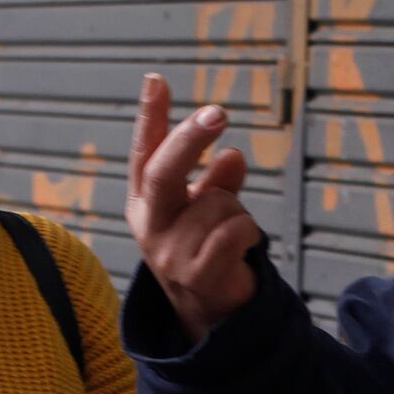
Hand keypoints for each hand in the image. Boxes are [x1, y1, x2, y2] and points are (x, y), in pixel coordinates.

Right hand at [125, 73, 261, 342]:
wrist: (210, 313)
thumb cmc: (206, 249)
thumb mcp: (208, 208)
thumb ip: (218, 181)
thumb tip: (232, 157)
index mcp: (145, 202)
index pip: (145, 153)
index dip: (151, 117)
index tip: (156, 80)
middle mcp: (149, 225)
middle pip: (163, 171)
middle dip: (191, 139)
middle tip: (218, 112)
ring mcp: (168, 253)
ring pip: (217, 202)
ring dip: (236, 211)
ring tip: (230, 235)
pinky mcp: (195, 276)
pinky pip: (235, 231)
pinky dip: (248, 233)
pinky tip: (241, 250)